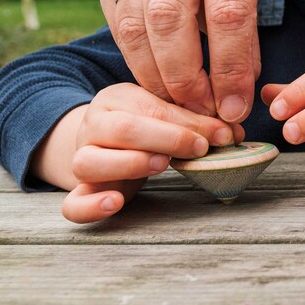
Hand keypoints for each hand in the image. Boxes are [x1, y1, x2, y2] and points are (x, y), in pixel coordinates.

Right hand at [60, 83, 243, 222]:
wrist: (104, 143)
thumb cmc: (146, 126)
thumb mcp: (168, 116)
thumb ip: (196, 122)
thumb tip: (233, 134)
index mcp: (118, 98)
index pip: (154, 108)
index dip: (191, 122)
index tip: (223, 134)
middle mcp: (93, 125)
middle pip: (122, 130)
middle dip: (169, 139)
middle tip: (199, 149)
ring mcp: (80, 157)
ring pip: (90, 162)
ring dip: (132, 163)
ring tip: (162, 164)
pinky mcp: (79, 190)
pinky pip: (71, 203)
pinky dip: (91, 206)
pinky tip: (115, 203)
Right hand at [98, 0, 260, 122]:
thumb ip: (246, 43)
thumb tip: (233, 101)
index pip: (228, 11)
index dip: (229, 67)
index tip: (233, 108)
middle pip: (170, 16)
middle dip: (184, 75)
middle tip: (199, 109)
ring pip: (135, 23)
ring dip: (155, 75)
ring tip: (176, 103)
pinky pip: (117, 24)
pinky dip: (136, 60)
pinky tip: (155, 78)